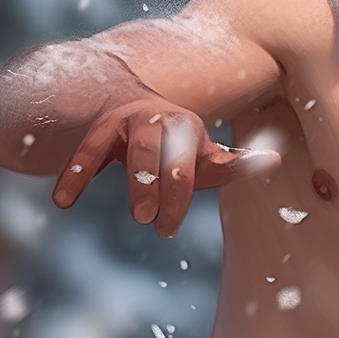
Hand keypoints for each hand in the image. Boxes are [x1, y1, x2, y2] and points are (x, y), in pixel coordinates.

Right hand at [51, 100, 280, 237]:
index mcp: (188, 127)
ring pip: (131, 149)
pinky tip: (62, 201)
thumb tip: (275, 158)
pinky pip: (87, 151)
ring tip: (135, 216)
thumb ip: (236, 163)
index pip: (190, 162)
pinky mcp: (100, 130)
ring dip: (133, 181)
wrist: (130, 108)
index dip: (181, 196)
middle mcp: (159, 119)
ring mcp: (127, 121)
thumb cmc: (177, 148)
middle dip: (161, 187)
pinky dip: (75, 175)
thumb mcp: (204, 157)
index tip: (168, 229)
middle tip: (154, 224)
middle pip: (160, 153)